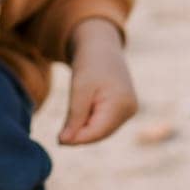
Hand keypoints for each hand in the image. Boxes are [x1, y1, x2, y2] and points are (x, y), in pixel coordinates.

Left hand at [59, 18, 137, 145]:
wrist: (101, 46)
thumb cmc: (89, 64)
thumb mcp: (78, 89)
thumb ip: (73, 117)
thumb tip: (64, 142)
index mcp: (121, 104)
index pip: (97, 132)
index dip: (77, 139)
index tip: (59, 140)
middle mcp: (130, 109)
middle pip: (100, 133)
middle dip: (81, 134)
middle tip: (62, 133)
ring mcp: (130, 110)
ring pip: (102, 130)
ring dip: (86, 128)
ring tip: (76, 112)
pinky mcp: (125, 109)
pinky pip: (106, 124)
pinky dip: (92, 122)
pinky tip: (83, 112)